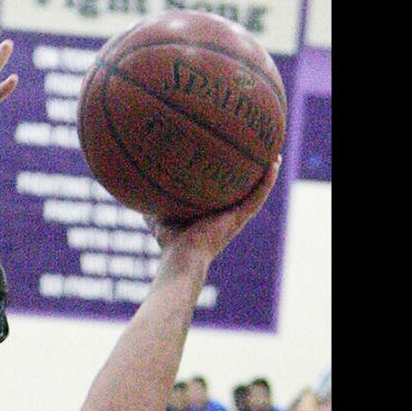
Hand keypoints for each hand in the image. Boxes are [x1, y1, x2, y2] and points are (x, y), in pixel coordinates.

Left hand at [151, 156, 281, 261]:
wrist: (181, 257)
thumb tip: (136, 188)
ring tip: (274, 155)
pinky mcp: (240, 218)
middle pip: (244, 190)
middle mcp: (227, 214)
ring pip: (257, 192)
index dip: (230, 179)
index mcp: (213, 214)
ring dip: (267, 174)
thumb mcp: (159, 215)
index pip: (225, 193)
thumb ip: (152, 203)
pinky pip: (258, 197)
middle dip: (252, 174)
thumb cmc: (169, 242)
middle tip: (258, 153)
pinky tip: (274, 164)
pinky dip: (267, 181)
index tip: (233, 160)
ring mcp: (236, 217)